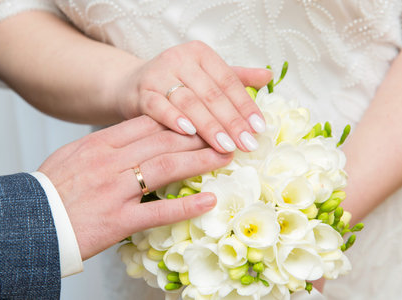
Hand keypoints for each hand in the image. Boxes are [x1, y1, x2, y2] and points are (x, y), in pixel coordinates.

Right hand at [38, 116, 232, 259]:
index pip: (148, 124)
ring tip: (225, 156)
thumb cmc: (53, 187)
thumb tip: (137, 134)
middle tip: (225, 132)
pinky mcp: (118, 220)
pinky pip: (158, 211)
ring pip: (166, 169)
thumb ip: (107, 142)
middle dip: (199, 135)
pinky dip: (186, 206)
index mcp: (100, 143)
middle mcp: (110, 162)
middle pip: (163, 142)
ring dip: (200, 161)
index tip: (203, 117)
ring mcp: (115, 191)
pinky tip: (209, 201)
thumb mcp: (75, 154)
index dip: (180, 119)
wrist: (32, 221)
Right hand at [115, 41, 272, 152]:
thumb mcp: (206, 76)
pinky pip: (159, 107)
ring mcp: (158, 75)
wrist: (133, 85)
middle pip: (211, 93)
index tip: (260, 128)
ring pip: (189, 102)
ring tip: (226, 146)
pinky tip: (189, 133)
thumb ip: (235, 77)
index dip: (245, 105)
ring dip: (209, 126)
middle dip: (232, 121)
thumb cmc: (176, 83)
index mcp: (200, 53)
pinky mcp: (141, 92)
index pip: (228, 81)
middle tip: (247, 144)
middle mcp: (179, 59)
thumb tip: (268, 76)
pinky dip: (174, 119)